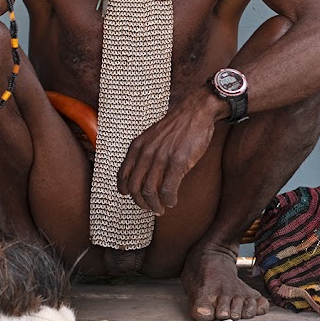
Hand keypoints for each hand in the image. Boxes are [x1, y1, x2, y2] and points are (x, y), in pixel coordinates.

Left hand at [117, 89, 224, 214]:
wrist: (196, 111)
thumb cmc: (177, 125)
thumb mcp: (152, 135)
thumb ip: (145, 151)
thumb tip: (143, 172)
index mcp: (138, 146)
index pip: (123, 175)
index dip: (125, 190)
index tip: (132, 197)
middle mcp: (146, 153)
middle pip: (135, 187)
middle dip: (141, 202)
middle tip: (149, 207)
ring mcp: (162, 158)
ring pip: (150, 192)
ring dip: (155, 205)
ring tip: (161, 208)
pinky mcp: (178, 163)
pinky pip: (168, 190)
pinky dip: (169, 200)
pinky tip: (172, 202)